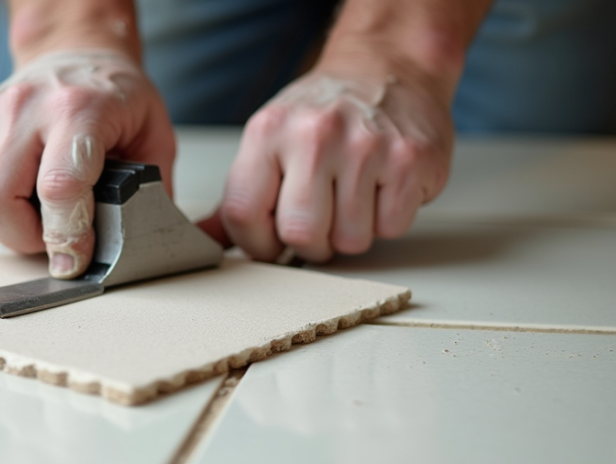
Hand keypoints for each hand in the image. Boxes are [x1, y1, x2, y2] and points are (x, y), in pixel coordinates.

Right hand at [0, 49, 174, 277]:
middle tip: (54, 240)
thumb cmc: (114, 96)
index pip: (58, 186)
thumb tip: (135, 245)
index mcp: (79, 109)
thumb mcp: (154, 136)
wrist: (77, 53)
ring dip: (3, 230)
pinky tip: (14, 207)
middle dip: (25, 239)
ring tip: (35, 222)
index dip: (66, 234)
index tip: (75, 258)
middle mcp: (25, 109)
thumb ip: (148, 191)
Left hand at [216, 61, 454, 263]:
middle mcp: (315, 135)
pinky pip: (391, 229)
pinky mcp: (410, 161)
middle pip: (300, 234)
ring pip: (350, 240)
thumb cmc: (325, 111)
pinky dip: (387, 220)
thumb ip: (240, 193)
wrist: (387, 67)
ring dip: (351, 231)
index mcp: (268, 132)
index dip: (256, 244)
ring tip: (353, 195)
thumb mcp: (269, 138)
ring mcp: (366, 147)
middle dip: (311, 244)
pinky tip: (382, 187)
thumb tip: (205, 238)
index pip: (242, 214)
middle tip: (321, 219)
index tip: (271, 242)